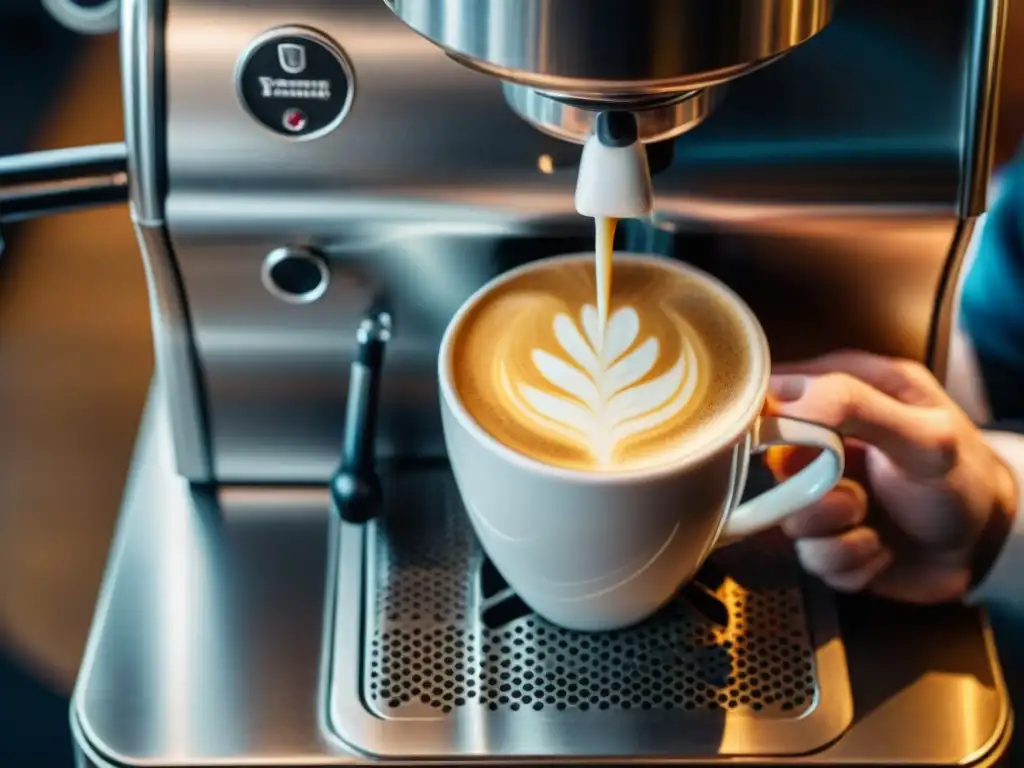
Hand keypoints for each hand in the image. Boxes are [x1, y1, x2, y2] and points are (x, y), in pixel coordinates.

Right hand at [767, 350, 1017, 603]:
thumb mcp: (923, 435)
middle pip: (771, 465)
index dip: (771, 424)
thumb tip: (788, 399)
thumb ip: (857, 406)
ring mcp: (823, 492)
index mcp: (845, 395)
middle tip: (854, 494)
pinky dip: (852, 560)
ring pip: (791, 520)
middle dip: (811, 492)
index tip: (800, 449)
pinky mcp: (829, 539)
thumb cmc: (966, 481)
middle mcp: (825, 443)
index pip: (774, 394)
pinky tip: (880, 548)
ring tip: (871, 522)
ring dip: (836, 531)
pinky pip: (814, 559)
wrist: (987, 548)